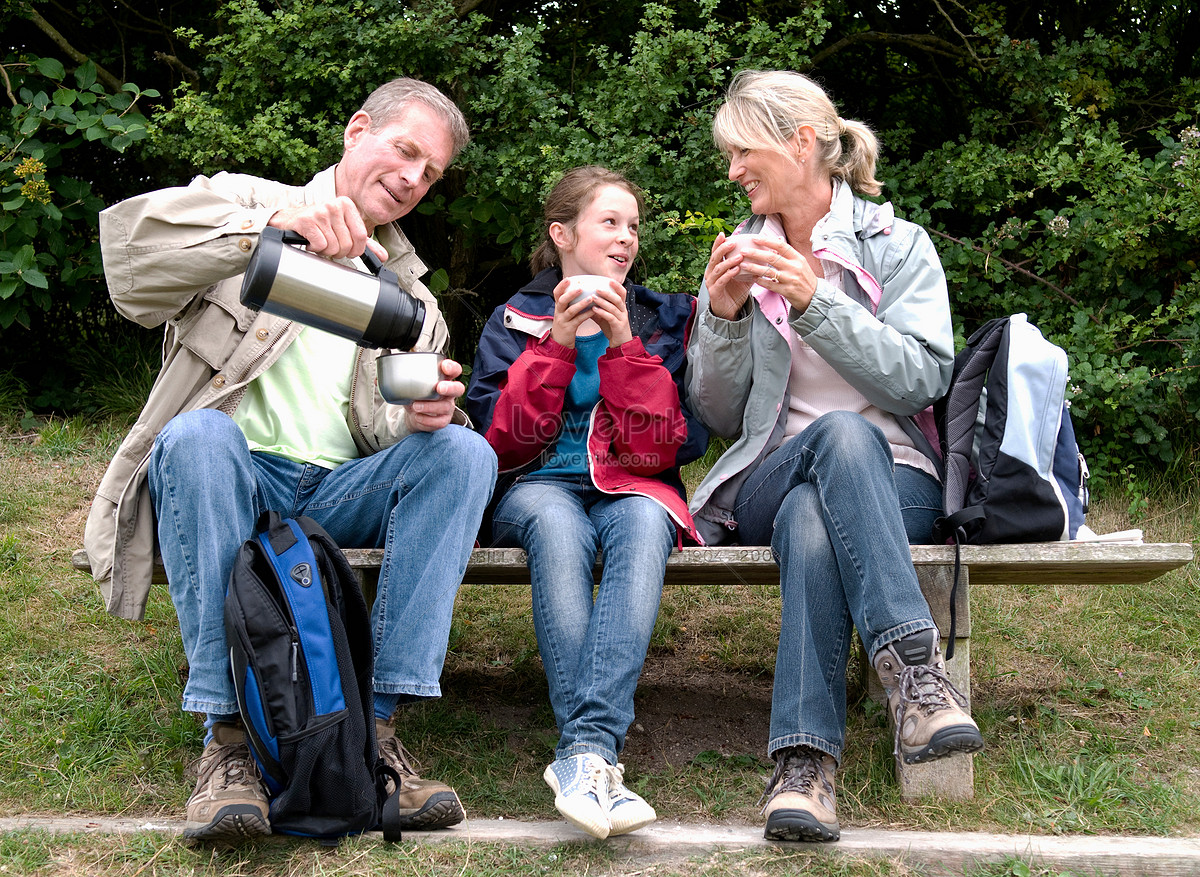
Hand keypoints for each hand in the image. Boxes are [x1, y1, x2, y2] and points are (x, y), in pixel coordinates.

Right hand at [268, 198, 388, 262]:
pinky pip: (320, 245)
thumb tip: (383, 255)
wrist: (290, 220)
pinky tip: (310, 240)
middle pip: (347, 244)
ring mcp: (320, 212)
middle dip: (338, 252)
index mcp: (347, 205)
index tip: (348, 250)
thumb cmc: (319, 225)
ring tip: (319, 240)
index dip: (355, 250)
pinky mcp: (307, 221)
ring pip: (333, 247)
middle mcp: (334, 205)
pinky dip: (315, 248)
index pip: (361, 236)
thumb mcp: (344, 230)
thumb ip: (365, 243)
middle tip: (329, 244)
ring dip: (325, 250)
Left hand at [405, 358, 463, 432]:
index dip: (453, 367)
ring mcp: (448, 407)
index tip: (444, 367)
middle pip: (458, 388)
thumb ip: (407, 377)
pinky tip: (417, 416)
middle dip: (450, 387)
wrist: (414, 414)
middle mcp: (449, 392)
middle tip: (439, 388)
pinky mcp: (444, 420)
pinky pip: (440, 421)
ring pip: (445, 406)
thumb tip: (391, 375)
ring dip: (430, 406)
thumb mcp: (412, 384)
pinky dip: (427, 420)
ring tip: (416, 406)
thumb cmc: (415, 395)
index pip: (455, 370)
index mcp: (444, 379)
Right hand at [549, 278, 602, 347]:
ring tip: (591, 298)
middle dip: (571, 294)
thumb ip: (570, 303)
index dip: (561, 286)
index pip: (556, 293)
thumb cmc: (565, 324)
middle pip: (562, 301)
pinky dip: (586, 314)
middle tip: (580, 288)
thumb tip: (581, 289)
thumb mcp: (564, 312)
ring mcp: (563, 321)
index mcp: (558, 307)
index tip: (569, 278)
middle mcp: (559, 312)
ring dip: (581, 304)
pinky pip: (578, 320)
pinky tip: (594, 310)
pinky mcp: (569, 329)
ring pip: (571, 311)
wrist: (559, 343)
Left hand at [583, 278, 632, 346]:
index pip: (622, 293)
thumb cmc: (612, 329)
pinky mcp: (619, 327)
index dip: (617, 286)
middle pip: (618, 299)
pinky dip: (602, 313)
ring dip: (603, 302)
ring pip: (614, 307)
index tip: (609, 280)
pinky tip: (594, 310)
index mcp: (621, 307)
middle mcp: (623, 311)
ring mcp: (622, 319)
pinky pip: (611, 318)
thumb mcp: (605, 317)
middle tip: (597, 288)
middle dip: (608, 292)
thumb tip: (585, 302)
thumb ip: (597, 309)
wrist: (621, 344)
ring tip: (593, 298)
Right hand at [703, 233, 755, 319]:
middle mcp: (711, 273)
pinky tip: (736, 270)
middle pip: (714, 258)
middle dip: (722, 249)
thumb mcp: (745, 276)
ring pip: (718, 269)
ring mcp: (711, 282)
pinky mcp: (714, 291)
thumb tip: (768, 254)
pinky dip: (728, 275)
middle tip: (732, 243)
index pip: (716, 252)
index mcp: (716, 267)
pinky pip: (721, 281)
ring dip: (729, 262)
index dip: (718, 243)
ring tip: (739, 257)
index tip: (723, 234)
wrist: (730, 310)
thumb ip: (752, 265)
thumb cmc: (736, 291)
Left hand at [743, 238, 818, 312]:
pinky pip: (770, 285)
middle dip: (755, 254)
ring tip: (743, 265)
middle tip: (743, 251)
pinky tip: (752, 278)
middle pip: (772, 257)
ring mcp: (790, 279)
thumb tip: (777, 238)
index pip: (781, 245)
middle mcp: (794, 267)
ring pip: (768, 272)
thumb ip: (788, 252)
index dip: (767, 241)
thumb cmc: (805, 277)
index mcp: (797, 258)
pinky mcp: (786, 291)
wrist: (815, 296)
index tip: (754, 238)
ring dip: (754, 268)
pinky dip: (760, 281)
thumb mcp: (800, 262)